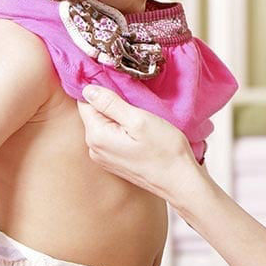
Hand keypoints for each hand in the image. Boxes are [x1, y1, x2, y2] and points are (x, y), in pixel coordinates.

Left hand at [77, 85, 206, 208]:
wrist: (179, 181)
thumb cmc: (165, 151)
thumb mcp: (139, 120)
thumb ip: (111, 104)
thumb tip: (88, 90)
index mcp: (97, 136)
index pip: (85, 102)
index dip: (102, 89)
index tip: (121, 85)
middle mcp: (94, 148)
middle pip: (94, 113)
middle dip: (111, 103)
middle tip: (136, 100)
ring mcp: (104, 157)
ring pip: (104, 124)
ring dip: (119, 116)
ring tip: (141, 115)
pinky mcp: (114, 161)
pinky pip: (112, 136)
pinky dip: (123, 128)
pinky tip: (140, 130)